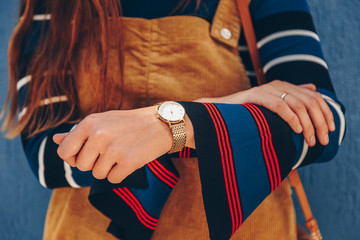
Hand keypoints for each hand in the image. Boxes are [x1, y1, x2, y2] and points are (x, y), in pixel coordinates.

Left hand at [53, 106, 193, 183]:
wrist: (160, 124)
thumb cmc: (128, 123)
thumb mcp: (102, 121)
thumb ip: (77, 132)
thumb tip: (55, 140)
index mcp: (89, 123)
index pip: (64, 152)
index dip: (73, 157)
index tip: (85, 154)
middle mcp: (99, 135)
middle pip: (81, 166)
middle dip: (93, 163)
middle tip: (109, 151)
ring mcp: (114, 149)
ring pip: (97, 174)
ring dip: (108, 168)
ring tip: (121, 153)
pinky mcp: (129, 162)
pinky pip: (113, 180)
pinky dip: (121, 174)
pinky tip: (130, 160)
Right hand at [195, 80, 334, 146]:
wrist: (219, 114)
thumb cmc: (246, 115)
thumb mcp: (272, 109)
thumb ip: (291, 100)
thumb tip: (313, 88)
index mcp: (283, 87)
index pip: (313, 96)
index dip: (326, 112)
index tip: (331, 129)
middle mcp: (276, 85)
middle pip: (309, 100)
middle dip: (320, 122)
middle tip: (322, 140)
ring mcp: (265, 89)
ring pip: (297, 104)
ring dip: (307, 124)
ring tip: (309, 140)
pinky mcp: (255, 95)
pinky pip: (279, 105)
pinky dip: (290, 118)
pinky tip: (296, 130)